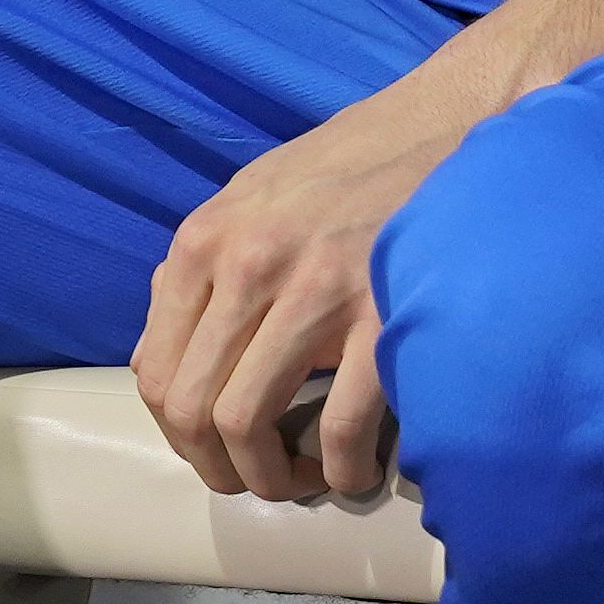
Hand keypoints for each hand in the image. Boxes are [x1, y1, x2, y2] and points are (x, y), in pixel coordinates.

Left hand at [131, 55, 509, 503]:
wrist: (448, 123)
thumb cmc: (351, 167)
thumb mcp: (253, 198)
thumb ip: (207, 269)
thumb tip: (165, 354)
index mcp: (207, 241)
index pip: (155, 371)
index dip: (179, 435)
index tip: (215, 452)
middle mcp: (248, 264)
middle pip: (192, 407)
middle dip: (219, 466)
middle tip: (257, 480)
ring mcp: (315, 290)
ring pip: (246, 422)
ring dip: (270, 476)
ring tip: (301, 480)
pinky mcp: (383, 314)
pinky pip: (340, 425)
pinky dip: (342, 467)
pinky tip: (356, 468)